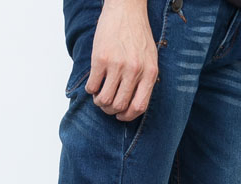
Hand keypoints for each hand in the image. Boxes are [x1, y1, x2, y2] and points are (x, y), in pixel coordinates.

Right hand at [86, 0, 158, 121]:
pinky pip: (92, 86)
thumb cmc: (138, 34)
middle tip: (107, 104)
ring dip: (99, 102)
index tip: (121, 116)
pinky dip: (90, 89)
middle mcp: (135, 70)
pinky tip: (94, 83)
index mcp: (149, 72)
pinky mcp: (100, 58)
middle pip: (119, 105)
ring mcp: (117, 64)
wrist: (126, 8)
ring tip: (99, 94)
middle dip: (110, 110)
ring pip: (104, 100)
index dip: (128, 116)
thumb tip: (133, 106)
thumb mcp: (150, 59)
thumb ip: (145, 81)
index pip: (139, 107)